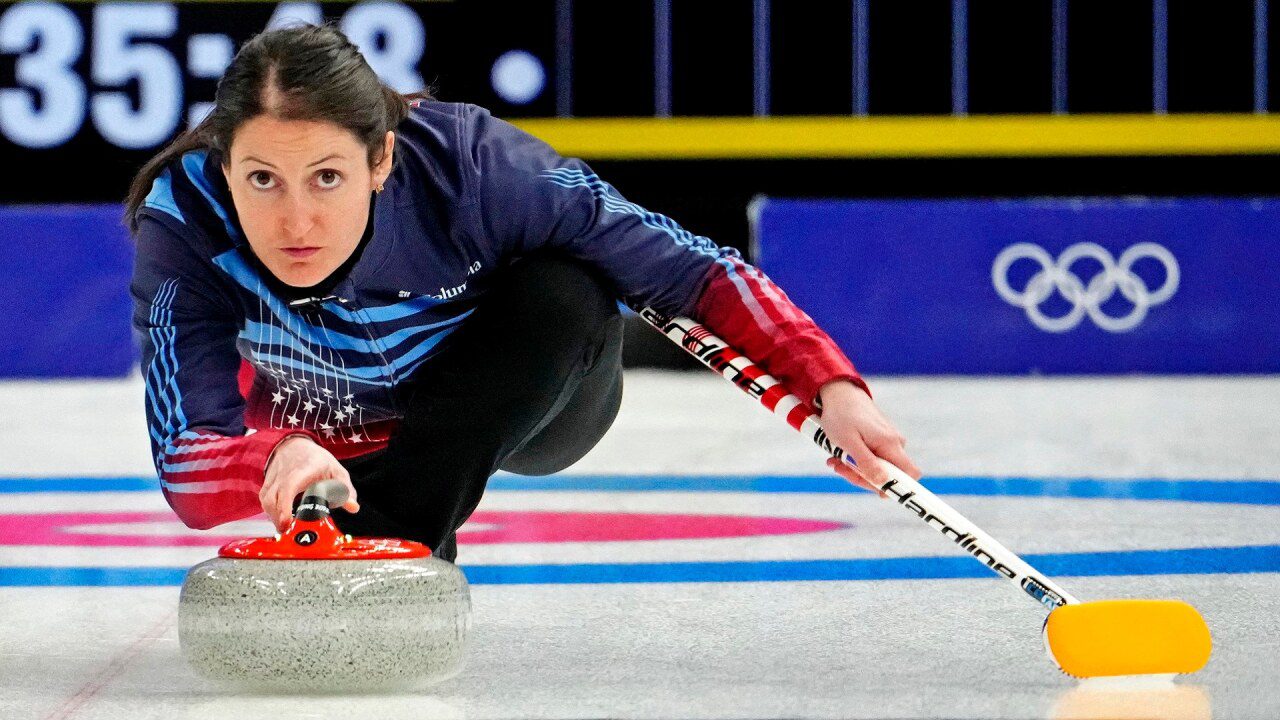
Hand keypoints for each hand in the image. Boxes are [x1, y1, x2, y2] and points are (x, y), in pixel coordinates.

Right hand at [261, 435, 359, 531]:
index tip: (286, 522)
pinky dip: (269, 511)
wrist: (294, 445)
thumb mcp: (336, 472)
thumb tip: (353, 507)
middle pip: (273, 497)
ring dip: (273, 516)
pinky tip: (279, 518)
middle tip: (287, 530)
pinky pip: (263, 499)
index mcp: (304, 470)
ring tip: (285, 526)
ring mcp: (273, 478)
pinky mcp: (266, 484)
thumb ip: (345, 490)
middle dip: (278, 517)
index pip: (289, 487)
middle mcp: (285, 473)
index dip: (285, 506)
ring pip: (266, 500)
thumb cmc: (316, 460)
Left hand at [816, 380, 921, 495]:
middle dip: (863, 477)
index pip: (911, 474)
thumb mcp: (849, 443)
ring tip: (834, 459)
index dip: (900, 488)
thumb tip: (883, 484)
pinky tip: (839, 455)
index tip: (879, 494)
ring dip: (854, 469)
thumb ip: (866, 464)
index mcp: (890, 444)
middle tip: (840, 468)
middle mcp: (894, 444)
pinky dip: (855, 460)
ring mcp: (887, 441)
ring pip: (876, 468)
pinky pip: (871, 458)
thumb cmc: (841, 416)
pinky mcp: (879, 439)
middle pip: (888, 475)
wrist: (838, 393)